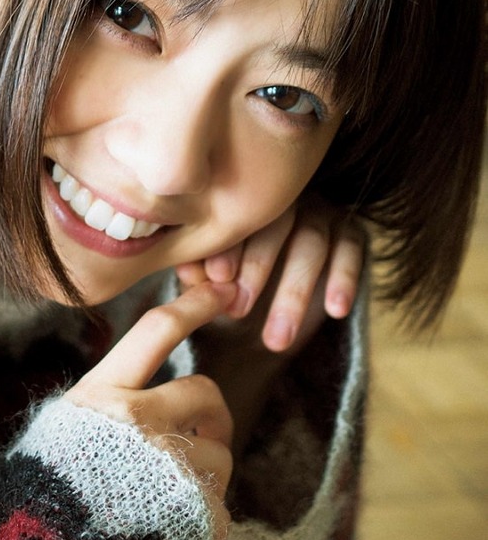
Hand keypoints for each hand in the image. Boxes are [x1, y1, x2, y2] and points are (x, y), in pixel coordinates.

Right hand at [64, 282, 235, 539]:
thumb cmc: (46, 498)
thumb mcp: (62, 435)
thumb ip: (101, 408)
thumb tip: (137, 396)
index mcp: (101, 398)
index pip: (155, 330)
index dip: (192, 305)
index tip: (218, 291)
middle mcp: (138, 422)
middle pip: (205, 392)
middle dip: (213, 412)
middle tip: (207, 431)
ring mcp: (170, 465)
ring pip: (220, 453)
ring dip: (206, 471)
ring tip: (174, 494)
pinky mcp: (195, 512)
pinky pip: (218, 503)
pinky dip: (204, 514)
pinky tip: (174, 524)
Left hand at [176, 195, 363, 352]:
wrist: (262, 319)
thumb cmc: (228, 290)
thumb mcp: (211, 285)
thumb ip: (199, 275)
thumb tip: (189, 269)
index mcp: (245, 201)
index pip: (238, 214)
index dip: (228, 245)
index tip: (217, 277)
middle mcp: (283, 200)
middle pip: (275, 224)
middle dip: (257, 267)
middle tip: (239, 310)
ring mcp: (319, 213)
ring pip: (311, 243)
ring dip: (294, 290)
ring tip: (276, 339)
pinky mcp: (350, 233)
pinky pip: (350, 250)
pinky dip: (344, 278)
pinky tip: (335, 310)